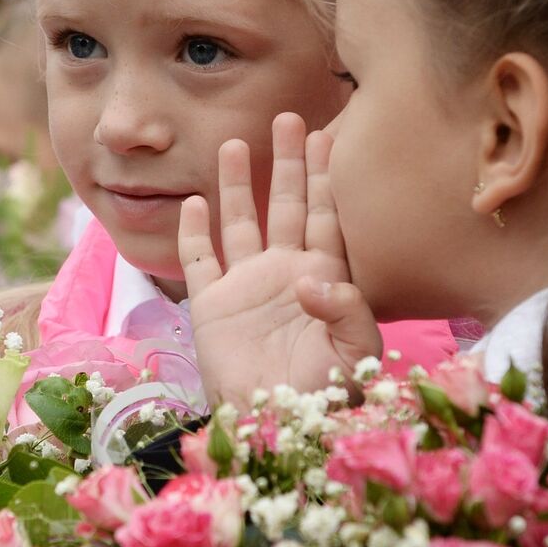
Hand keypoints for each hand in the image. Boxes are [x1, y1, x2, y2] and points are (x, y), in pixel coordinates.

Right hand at [177, 112, 382, 407]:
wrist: (276, 428)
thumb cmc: (324, 396)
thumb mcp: (354, 354)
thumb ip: (344, 309)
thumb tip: (308, 275)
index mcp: (324, 279)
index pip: (325, 216)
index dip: (324, 177)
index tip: (327, 135)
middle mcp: (284, 274)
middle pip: (285, 206)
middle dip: (287, 164)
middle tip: (288, 118)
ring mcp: (246, 288)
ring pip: (240, 223)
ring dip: (237, 186)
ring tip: (235, 144)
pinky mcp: (211, 306)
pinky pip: (199, 260)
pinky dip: (194, 232)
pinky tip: (193, 202)